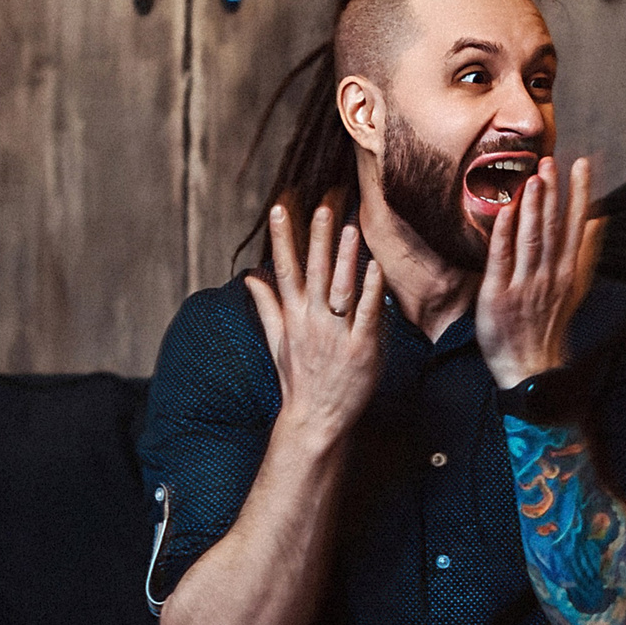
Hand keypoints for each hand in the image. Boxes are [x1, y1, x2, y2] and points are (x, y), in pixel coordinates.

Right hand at [244, 200, 385, 444]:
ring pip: (341, 288)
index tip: (279, 208)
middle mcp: (312, 321)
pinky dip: (370, 292)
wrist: (316, 419)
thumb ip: (267, 306)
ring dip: (346, 257)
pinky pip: (366, 315)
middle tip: (323, 205)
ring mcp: (336, 335)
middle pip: (315, 271)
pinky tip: (376, 268)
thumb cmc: (299, 379)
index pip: (284, 269)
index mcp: (292, 316)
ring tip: (352, 228)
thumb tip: (249, 277)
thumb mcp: (277, 341)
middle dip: (317, 237)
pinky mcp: (361, 349)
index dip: (282, 238)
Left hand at [477, 155, 606, 393]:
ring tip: (535, 177)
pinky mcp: (499, 295)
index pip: (577, 225)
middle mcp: (550, 276)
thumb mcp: (576, 288)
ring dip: (534, 207)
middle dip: (554, 192)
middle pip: (555, 227)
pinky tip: (506, 211)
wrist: (531, 368)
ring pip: (532, 239)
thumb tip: (598, 219)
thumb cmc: (548, 326)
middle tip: (551, 160)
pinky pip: (502, 259)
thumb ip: (586, 252)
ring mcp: (525, 285)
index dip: (580, 193)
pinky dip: (505, 234)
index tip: (581, 164)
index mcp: (568, 272)